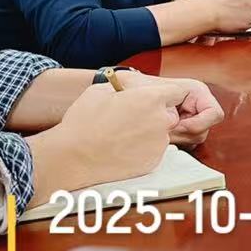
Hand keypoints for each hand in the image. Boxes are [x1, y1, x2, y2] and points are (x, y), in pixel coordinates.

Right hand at [42, 78, 193, 185]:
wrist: (73, 156)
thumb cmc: (84, 121)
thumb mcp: (101, 90)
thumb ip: (126, 87)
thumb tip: (133, 89)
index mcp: (151, 99)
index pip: (177, 92)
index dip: (165, 94)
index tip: (153, 98)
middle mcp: (162, 121)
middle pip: (171, 114)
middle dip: (158, 113)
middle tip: (132, 118)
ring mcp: (159, 144)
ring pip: (162, 133)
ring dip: (150, 132)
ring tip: (123, 135)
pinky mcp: (154, 162)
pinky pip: (154, 151)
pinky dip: (144, 149)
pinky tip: (123, 148)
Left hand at [116, 71, 224, 146]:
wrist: (127, 92)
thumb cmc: (138, 87)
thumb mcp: (148, 90)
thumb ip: (160, 102)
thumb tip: (171, 121)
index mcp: (197, 91)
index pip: (215, 114)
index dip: (197, 124)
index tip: (176, 125)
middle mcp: (199, 105)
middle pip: (204, 130)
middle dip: (182, 134)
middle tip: (163, 129)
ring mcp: (193, 118)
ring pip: (195, 139)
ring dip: (176, 138)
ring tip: (160, 129)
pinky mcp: (185, 130)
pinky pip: (187, 144)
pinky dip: (173, 141)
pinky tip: (161, 134)